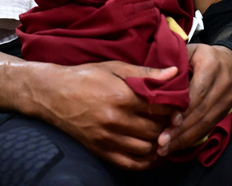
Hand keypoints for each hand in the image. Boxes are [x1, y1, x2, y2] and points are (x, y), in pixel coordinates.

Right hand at [43, 61, 179, 169]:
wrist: (53, 94)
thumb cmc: (86, 77)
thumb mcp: (115, 68)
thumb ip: (146, 73)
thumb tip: (173, 73)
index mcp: (122, 96)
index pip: (159, 108)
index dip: (173, 108)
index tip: (178, 105)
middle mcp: (115, 120)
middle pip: (155, 129)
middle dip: (167, 125)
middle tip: (173, 120)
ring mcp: (107, 138)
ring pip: (145, 148)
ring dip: (158, 143)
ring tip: (163, 134)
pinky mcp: (100, 150)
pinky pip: (129, 163)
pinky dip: (145, 162)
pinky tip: (152, 153)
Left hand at [156, 43, 231, 156]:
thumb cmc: (203, 56)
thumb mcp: (189, 51)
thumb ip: (173, 64)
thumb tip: (152, 80)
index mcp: (211, 65)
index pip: (199, 91)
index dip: (185, 109)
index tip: (170, 122)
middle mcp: (223, 84)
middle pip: (201, 111)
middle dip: (181, 129)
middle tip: (161, 142)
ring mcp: (227, 100)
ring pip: (205, 123)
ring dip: (184, 138)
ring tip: (165, 149)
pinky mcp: (225, 112)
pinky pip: (208, 127)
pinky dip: (192, 138)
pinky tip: (176, 146)